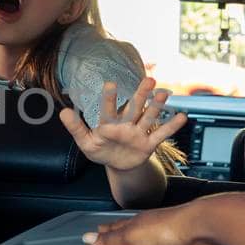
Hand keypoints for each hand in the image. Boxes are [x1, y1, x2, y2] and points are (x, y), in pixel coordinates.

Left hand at [59, 78, 188, 171]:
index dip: (109, 98)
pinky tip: (182, 116)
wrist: (117, 165)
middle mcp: (126, 124)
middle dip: (141, 94)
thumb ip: (76, 128)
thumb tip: (62, 112)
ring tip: (164, 94)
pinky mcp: (148, 144)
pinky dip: (171, 126)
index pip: (109, 109)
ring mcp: (139, 133)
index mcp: (109, 123)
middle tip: (149, 79)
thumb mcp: (85, 142)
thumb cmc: (100, 150)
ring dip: (156, 107)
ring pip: (149, 118)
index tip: (110, 84)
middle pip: (135, 107)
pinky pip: (161, 135)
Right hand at [82, 200, 220, 244]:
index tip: (94, 232)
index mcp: (136, 222)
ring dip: (137, 240)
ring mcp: (166, 232)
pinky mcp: (180, 242)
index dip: (104, 230)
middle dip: (118, 232)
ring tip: (128, 244)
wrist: (202, 227)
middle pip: (129, 229)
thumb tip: (89, 237)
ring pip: (146, 237)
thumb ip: (111, 239)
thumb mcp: (132, 237)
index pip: (115, 227)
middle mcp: (150, 225)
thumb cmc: (169, 228)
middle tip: (106, 234)